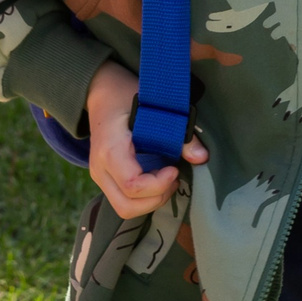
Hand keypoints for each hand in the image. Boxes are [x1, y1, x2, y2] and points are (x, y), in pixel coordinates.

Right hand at [85, 59, 206, 218]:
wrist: (100, 92)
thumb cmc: (125, 95)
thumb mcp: (153, 107)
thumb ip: (178, 134)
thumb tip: (202, 157)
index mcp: (109, 149)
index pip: (133, 185)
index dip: (158, 184)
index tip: (174, 169)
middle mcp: (99, 168)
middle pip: (127, 205)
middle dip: (156, 198)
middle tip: (173, 178)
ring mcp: (99, 176)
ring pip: (124, 208)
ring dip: (151, 201)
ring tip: (166, 180)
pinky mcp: (105, 179)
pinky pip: (123, 200)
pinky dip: (144, 197)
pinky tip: (156, 179)